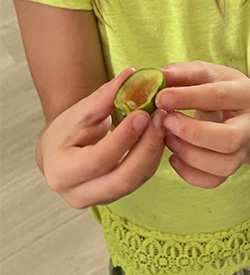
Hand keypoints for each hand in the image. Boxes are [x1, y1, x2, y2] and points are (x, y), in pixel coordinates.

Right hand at [38, 68, 165, 208]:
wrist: (61, 152)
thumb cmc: (67, 130)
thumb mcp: (80, 112)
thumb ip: (104, 97)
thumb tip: (130, 75)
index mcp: (61, 172)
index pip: (97, 160)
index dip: (123, 138)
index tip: (142, 114)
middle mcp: (78, 194)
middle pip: (122, 179)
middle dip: (146, 147)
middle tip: (161, 118)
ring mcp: (99, 199)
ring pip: (136, 181)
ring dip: (154, 151)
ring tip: (163, 122)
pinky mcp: (117, 196)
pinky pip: (141, 179)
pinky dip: (152, 156)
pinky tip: (159, 134)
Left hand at [156, 61, 249, 188]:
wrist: (234, 110)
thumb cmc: (215, 88)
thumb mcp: (204, 73)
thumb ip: (183, 73)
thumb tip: (159, 76)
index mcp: (246, 94)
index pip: (219, 97)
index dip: (188, 98)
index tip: (160, 98)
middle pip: (231, 139)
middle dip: (194, 134)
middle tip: (166, 122)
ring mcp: (245, 149)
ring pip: (225, 165)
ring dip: (190, 155)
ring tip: (167, 139)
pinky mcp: (233, 168)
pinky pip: (215, 181)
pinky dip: (190, 174)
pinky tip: (174, 157)